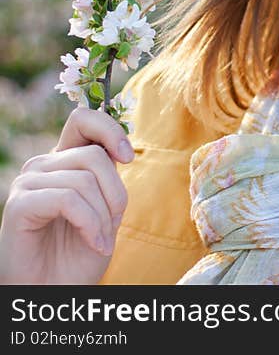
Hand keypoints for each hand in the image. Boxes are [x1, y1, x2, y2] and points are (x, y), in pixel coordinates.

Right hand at [0, 107, 133, 283]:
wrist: (54, 290)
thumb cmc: (81, 252)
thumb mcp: (107, 209)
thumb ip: (109, 177)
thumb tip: (121, 150)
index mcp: (66, 161)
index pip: (84, 120)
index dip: (110, 130)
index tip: (128, 156)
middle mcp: (45, 165)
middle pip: (94, 154)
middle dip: (115, 192)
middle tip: (115, 222)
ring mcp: (29, 182)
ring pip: (84, 179)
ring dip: (103, 215)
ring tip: (101, 240)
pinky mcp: (20, 204)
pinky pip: (68, 199)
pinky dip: (90, 224)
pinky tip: (95, 244)